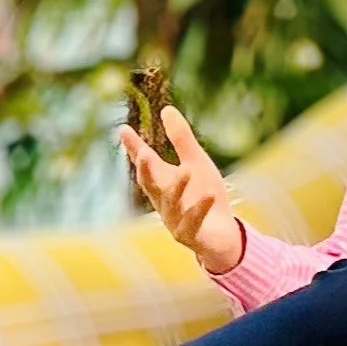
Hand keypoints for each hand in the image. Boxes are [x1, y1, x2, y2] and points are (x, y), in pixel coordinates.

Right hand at [118, 107, 244, 273]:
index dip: (134, 148)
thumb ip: (182, 139)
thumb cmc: (204, 196)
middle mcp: (163, 202)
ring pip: (171, 204)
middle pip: (149, 185)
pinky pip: (193, 222)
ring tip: (186, 170)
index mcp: (162, 183)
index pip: (145, 164)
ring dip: (177, 188)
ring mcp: (174, 220)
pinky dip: (200, 209)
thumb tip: (167, 109)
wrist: (222, 234)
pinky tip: (209, 194)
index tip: (123, 129)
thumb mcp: (196, 163)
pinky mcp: (190, 235)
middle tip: (144, 153)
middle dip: (145, 170)